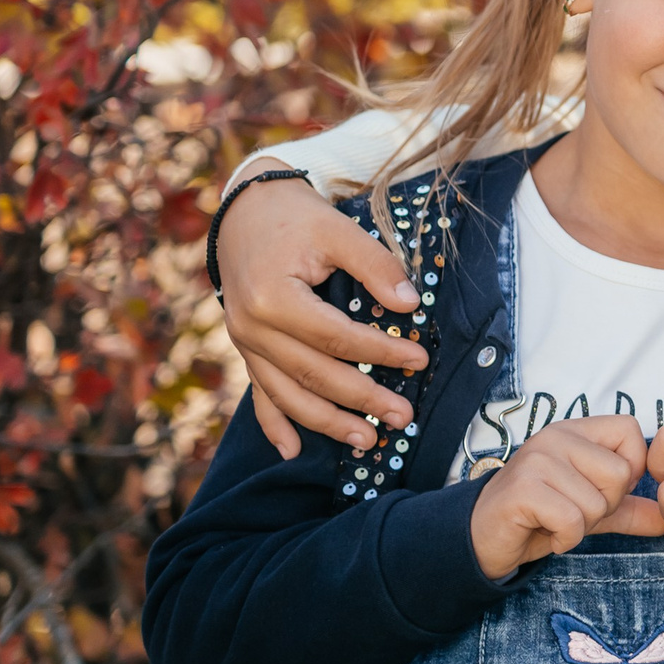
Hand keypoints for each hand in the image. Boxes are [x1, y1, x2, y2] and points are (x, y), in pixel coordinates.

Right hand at [221, 174, 428, 457]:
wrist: (245, 212)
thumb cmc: (296, 219)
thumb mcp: (338, 230)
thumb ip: (376, 265)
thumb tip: (410, 305)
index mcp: (273, 298)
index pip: (336, 337)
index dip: (381, 351)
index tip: (420, 360)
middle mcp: (251, 328)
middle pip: (313, 374)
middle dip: (361, 399)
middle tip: (403, 417)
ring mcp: (244, 342)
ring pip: (287, 394)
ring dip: (326, 423)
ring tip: (367, 440)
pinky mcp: (245, 348)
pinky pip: (259, 393)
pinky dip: (275, 424)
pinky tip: (292, 452)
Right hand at [468, 415, 663, 578]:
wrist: (481, 539)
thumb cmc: (537, 517)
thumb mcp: (590, 510)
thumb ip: (628, 509)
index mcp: (575, 431)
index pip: (630, 430)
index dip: (631, 468)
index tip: (604, 489)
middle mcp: (556, 437)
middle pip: (620, 474)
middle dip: (604, 506)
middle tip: (573, 511)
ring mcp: (537, 460)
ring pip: (597, 502)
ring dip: (582, 526)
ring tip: (555, 521)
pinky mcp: (522, 490)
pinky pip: (572, 520)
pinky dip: (566, 539)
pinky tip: (547, 533)